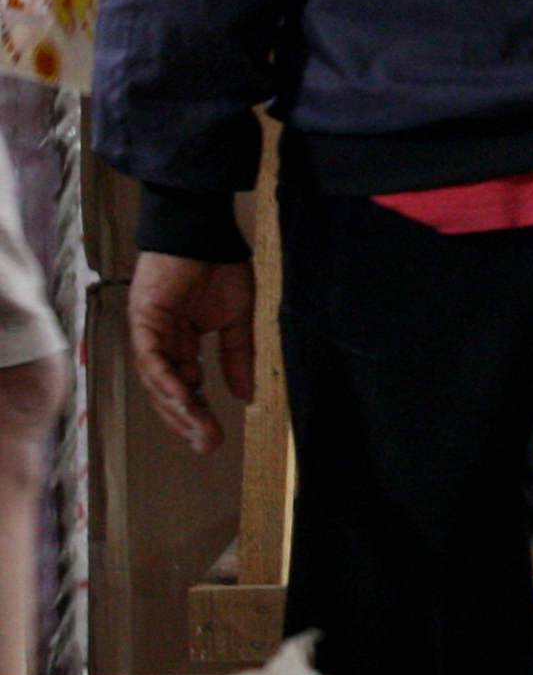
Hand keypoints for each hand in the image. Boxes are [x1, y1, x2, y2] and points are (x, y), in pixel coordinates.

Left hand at [130, 253, 253, 451]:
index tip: (213, 436)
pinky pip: (151, 356)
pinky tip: (182, 396)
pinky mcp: (144, 318)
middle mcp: (160, 342)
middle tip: (207, 444)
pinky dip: (164, 378)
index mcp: (181, 342)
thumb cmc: (220, 265)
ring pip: (156, 380)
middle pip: (166, 391)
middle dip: (187, 420)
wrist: (206, 230)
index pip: (184, 387)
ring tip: (198, 428)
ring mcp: (149, 331)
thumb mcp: (238, 318)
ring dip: (176, 407)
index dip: (197, 413)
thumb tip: (246, 395)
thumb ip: (237, 356)